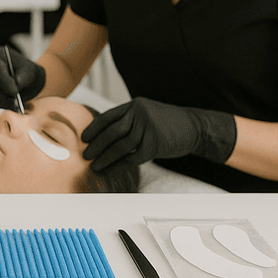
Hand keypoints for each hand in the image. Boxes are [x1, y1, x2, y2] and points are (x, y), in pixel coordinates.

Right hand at [0, 46, 44, 109]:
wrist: (22, 76)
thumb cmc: (24, 71)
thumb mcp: (28, 71)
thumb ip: (22, 76)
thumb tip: (16, 84)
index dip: (4, 82)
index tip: (15, 92)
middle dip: (3, 95)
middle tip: (16, 103)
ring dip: (1, 102)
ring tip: (15, 106)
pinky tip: (9, 105)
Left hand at [80, 97, 236, 171]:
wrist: (194, 127)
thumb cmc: (167, 123)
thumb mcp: (146, 114)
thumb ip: (128, 121)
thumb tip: (103, 135)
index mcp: (134, 106)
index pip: (108, 117)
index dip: (93, 128)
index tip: (83, 139)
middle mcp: (140, 114)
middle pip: (112, 132)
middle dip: (96, 145)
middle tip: (85, 155)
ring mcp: (148, 128)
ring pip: (121, 146)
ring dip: (105, 158)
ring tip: (95, 166)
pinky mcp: (156, 144)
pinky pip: (133, 158)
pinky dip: (119, 166)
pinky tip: (111, 172)